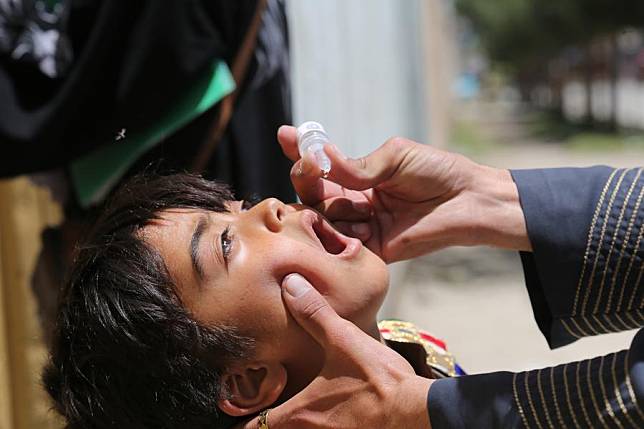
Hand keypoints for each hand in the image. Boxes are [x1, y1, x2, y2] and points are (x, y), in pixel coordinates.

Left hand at [233, 274, 432, 428]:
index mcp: (299, 413)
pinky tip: (328, 407)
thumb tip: (290, 284)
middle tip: (261, 403)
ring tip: (291, 404)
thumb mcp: (343, 340)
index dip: (243, 419)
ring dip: (292, 421)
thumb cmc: (378, 380)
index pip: (253, 428)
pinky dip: (317, 424)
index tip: (239, 407)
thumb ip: (314, 313)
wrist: (416, 411)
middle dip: (264, 421)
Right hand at [277, 126, 530, 261]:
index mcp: (360, 176)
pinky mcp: (372, 249)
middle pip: (315, 193)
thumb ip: (357, 166)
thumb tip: (323, 157)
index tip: (286, 136)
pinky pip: (342, 244)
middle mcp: (355, 200)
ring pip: (324, 218)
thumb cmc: (436, 172)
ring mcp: (362, 225)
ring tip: (351, 203)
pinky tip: (356, 225)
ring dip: (328, 206)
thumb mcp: (394, 158)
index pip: (322, 165)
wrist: (468, 200)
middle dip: (307, 178)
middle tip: (310, 167)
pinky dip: (342, 232)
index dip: (302, 152)